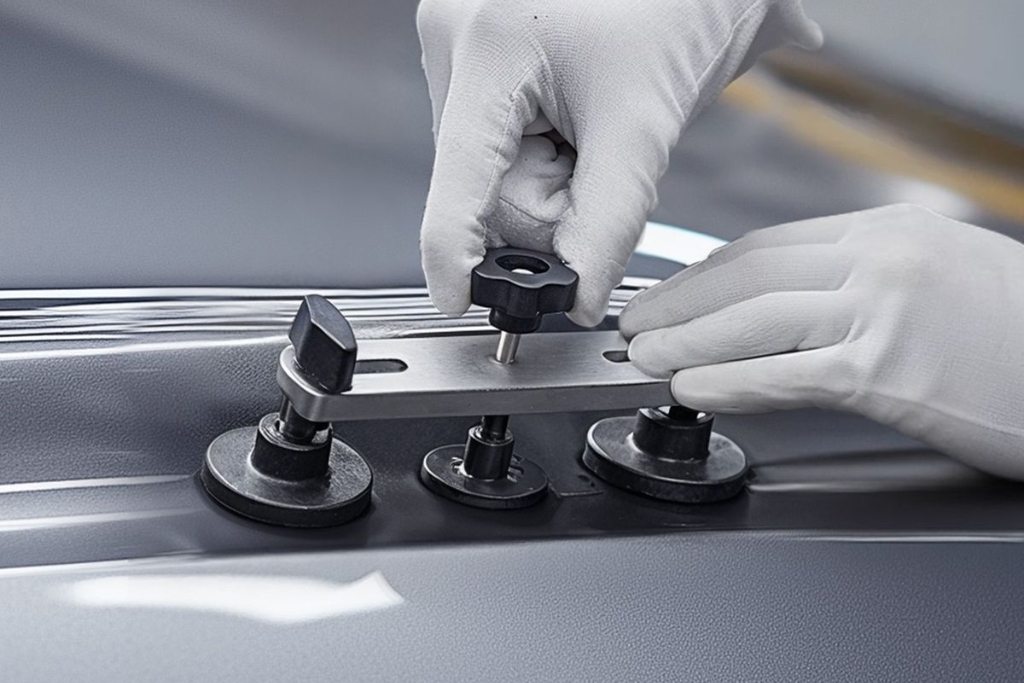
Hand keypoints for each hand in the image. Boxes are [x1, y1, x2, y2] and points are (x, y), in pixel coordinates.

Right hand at [417, 0, 820, 324]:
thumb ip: (608, 221)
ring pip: (488, 171)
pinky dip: (536, 150)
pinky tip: (567, 113)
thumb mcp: (643, 126)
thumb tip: (579, 293)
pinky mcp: (471, 50)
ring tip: (585, 122)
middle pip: (481, 186)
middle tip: (594, 158)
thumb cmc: (673, 11)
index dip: (453, 250)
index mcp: (489, 44)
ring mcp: (457, 40)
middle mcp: (454, 36)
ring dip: (544, 174)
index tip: (454, 297)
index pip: (461, 176)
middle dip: (546, 198)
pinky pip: (493, 141)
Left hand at [620, 204, 1023, 479]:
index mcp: (885, 232)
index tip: (669, 293)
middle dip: (679, 302)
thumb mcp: (939, 271)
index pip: (767, 245)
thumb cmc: (1017, 328)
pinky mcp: (888, 372)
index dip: (704, 274)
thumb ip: (862, 277)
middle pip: (748, 273)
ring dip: (687, 340)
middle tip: (635, 322)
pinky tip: (693, 388)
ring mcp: (882, 312)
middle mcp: (878, 261)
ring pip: (755, 318)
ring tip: (644, 356)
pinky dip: (730, 381)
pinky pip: (787, 375)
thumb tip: (789, 299)